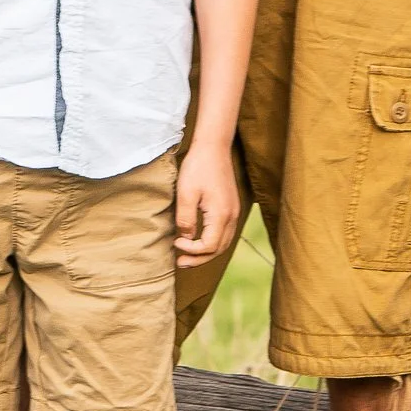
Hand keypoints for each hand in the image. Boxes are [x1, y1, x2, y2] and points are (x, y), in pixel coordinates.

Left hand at [173, 137, 241, 266]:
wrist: (213, 147)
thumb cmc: (198, 167)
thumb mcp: (186, 193)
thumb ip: (186, 219)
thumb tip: (186, 238)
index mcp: (221, 215)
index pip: (209, 246)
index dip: (191, 250)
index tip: (176, 241)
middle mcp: (232, 217)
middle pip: (218, 249)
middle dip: (199, 259)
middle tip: (180, 262)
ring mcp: (234, 212)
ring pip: (223, 243)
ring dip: (206, 253)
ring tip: (188, 256)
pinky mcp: (231, 208)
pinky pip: (225, 233)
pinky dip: (213, 243)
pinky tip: (199, 241)